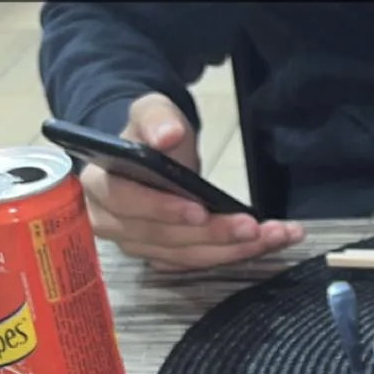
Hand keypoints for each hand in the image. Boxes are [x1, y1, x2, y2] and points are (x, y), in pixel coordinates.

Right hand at [81, 93, 301, 270]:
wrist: (153, 153)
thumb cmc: (150, 133)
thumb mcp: (152, 111)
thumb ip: (155, 117)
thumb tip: (166, 135)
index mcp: (100, 185)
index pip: (126, 202)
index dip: (161, 209)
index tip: (199, 210)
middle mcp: (112, 223)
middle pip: (163, 237)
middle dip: (212, 234)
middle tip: (252, 227)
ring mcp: (136, 245)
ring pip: (185, 256)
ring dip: (232, 249)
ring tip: (273, 235)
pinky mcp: (162, 257)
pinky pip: (198, 261)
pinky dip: (234, 253)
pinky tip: (267, 242)